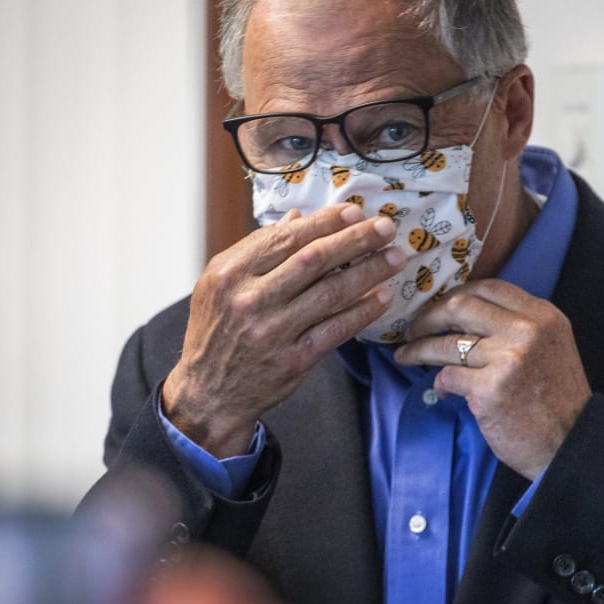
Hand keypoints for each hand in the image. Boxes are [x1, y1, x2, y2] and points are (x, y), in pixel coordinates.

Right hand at [162, 204, 405, 456]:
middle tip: (385, 227)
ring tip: (394, 257)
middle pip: (313, 259)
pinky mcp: (293, 359)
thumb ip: (257, 250)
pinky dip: (362, 311)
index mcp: (231, 273)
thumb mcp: (220, 284)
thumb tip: (297, 218)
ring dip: (369, 272)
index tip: (354, 211)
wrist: (209, 392)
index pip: (286, 238)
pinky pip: (336, 329)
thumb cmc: (217, 331)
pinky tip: (382, 296)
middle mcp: (251, 299)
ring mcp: (273, 331)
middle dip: (355, 239)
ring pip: (331, 292)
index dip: (324, 222)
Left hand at [394, 279, 591, 479]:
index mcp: (542, 315)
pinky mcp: (489, 390)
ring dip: (419, 349)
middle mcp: (526, 330)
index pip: (487, 288)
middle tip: (412, 329)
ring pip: (446, 343)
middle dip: (428, 317)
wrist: (571, 444)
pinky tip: (441, 390)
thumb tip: (462, 314)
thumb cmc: (556, 399)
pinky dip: (439, 383)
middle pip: (460, 306)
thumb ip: (516, 325)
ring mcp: (507, 359)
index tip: (437, 306)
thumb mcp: (549, 346)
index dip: (454, 294)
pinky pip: (447, 376)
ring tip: (405, 355)